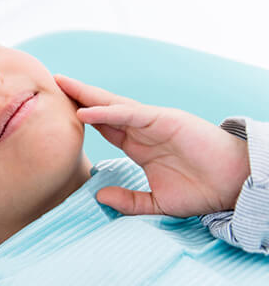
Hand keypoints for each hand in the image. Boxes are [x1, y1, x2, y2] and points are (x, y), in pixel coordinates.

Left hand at [56, 74, 249, 216]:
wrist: (234, 185)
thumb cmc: (201, 190)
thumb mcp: (155, 202)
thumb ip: (128, 201)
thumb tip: (99, 197)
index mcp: (138, 145)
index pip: (102, 127)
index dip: (80, 117)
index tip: (55, 113)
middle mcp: (143, 129)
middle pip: (102, 109)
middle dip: (77, 96)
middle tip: (52, 84)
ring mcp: (153, 122)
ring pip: (112, 105)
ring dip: (86, 95)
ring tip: (61, 84)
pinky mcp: (165, 120)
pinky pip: (130, 114)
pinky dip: (106, 112)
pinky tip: (84, 111)